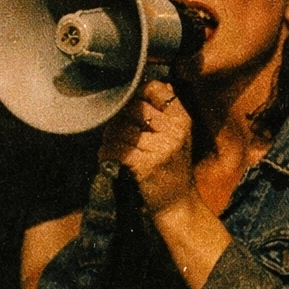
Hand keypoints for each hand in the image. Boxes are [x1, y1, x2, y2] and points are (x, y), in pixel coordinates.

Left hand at [99, 79, 195, 215]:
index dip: (137, 94)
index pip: (155, 89)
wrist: (177, 205)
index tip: (129, 107)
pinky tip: (110, 159)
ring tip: (115, 148)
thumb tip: (161, 83)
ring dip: (110, 138)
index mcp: (182, 120)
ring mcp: (161, 148)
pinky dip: (106, 153)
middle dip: (119, 119)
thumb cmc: (172, 170)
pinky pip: (114, 148)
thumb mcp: (179, 137)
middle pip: (133, 108)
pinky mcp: (145, 165)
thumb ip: (168, 111)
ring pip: (120, 128)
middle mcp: (174, 132)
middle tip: (118, 133)